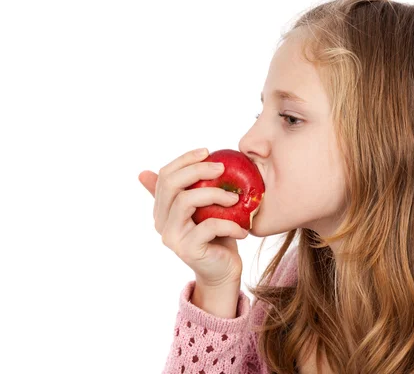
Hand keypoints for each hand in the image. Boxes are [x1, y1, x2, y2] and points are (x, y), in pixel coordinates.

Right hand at [138, 148, 247, 286]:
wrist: (223, 272)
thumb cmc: (216, 236)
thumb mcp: (204, 209)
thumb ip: (192, 188)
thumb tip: (185, 162)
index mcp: (162, 209)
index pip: (165, 175)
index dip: (185, 160)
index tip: (208, 152)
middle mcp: (161, 222)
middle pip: (171, 184)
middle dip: (198, 170)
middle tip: (222, 168)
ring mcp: (172, 237)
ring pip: (186, 201)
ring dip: (215, 194)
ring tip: (236, 199)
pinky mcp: (188, 249)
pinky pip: (209, 226)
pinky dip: (230, 224)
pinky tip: (243, 229)